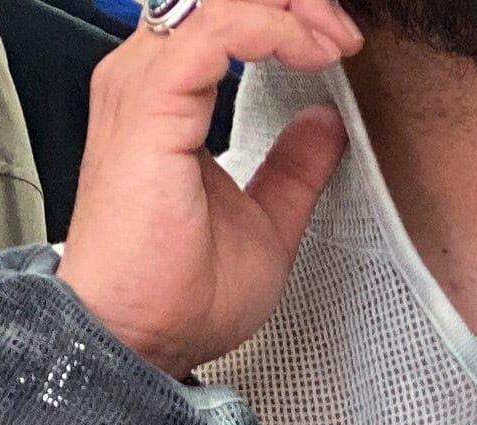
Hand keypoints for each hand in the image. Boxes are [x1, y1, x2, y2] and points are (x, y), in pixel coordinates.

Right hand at [56, 1, 360, 376]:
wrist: (136, 340)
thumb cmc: (174, 297)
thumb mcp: (266, 222)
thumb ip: (293, 167)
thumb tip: (324, 125)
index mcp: (161, 97)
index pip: (220, 14)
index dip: (285, 15)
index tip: (337, 47)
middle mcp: (143, 78)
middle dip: (293, 2)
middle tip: (341, 35)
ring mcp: (141, 86)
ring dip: (289, 9)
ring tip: (331, 43)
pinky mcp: (150, 105)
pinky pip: (218, 28)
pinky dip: (273, 28)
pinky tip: (307, 52)